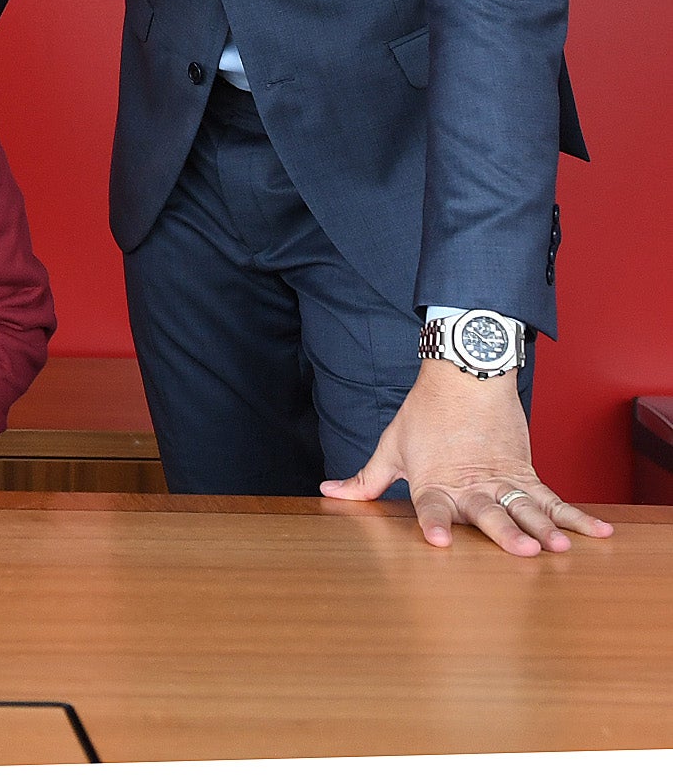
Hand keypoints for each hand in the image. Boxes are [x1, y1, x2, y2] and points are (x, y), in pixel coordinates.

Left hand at [321, 360, 613, 555]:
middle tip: (524, 551)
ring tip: (560, 548)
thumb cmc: (424, 414)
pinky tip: (597, 535)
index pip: (430, 507)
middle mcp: (470, 485)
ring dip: (545, 528)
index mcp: (434, 481)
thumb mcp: (391, 446)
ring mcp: (502, 479)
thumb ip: (366, 480)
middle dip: (505, 533)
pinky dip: (575, 517)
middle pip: (488, 511)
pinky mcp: (525, 472)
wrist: (464, 375)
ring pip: (525, 507)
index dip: (432, 524)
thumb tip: (329, 492)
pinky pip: (553, 498)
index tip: (439, 542)